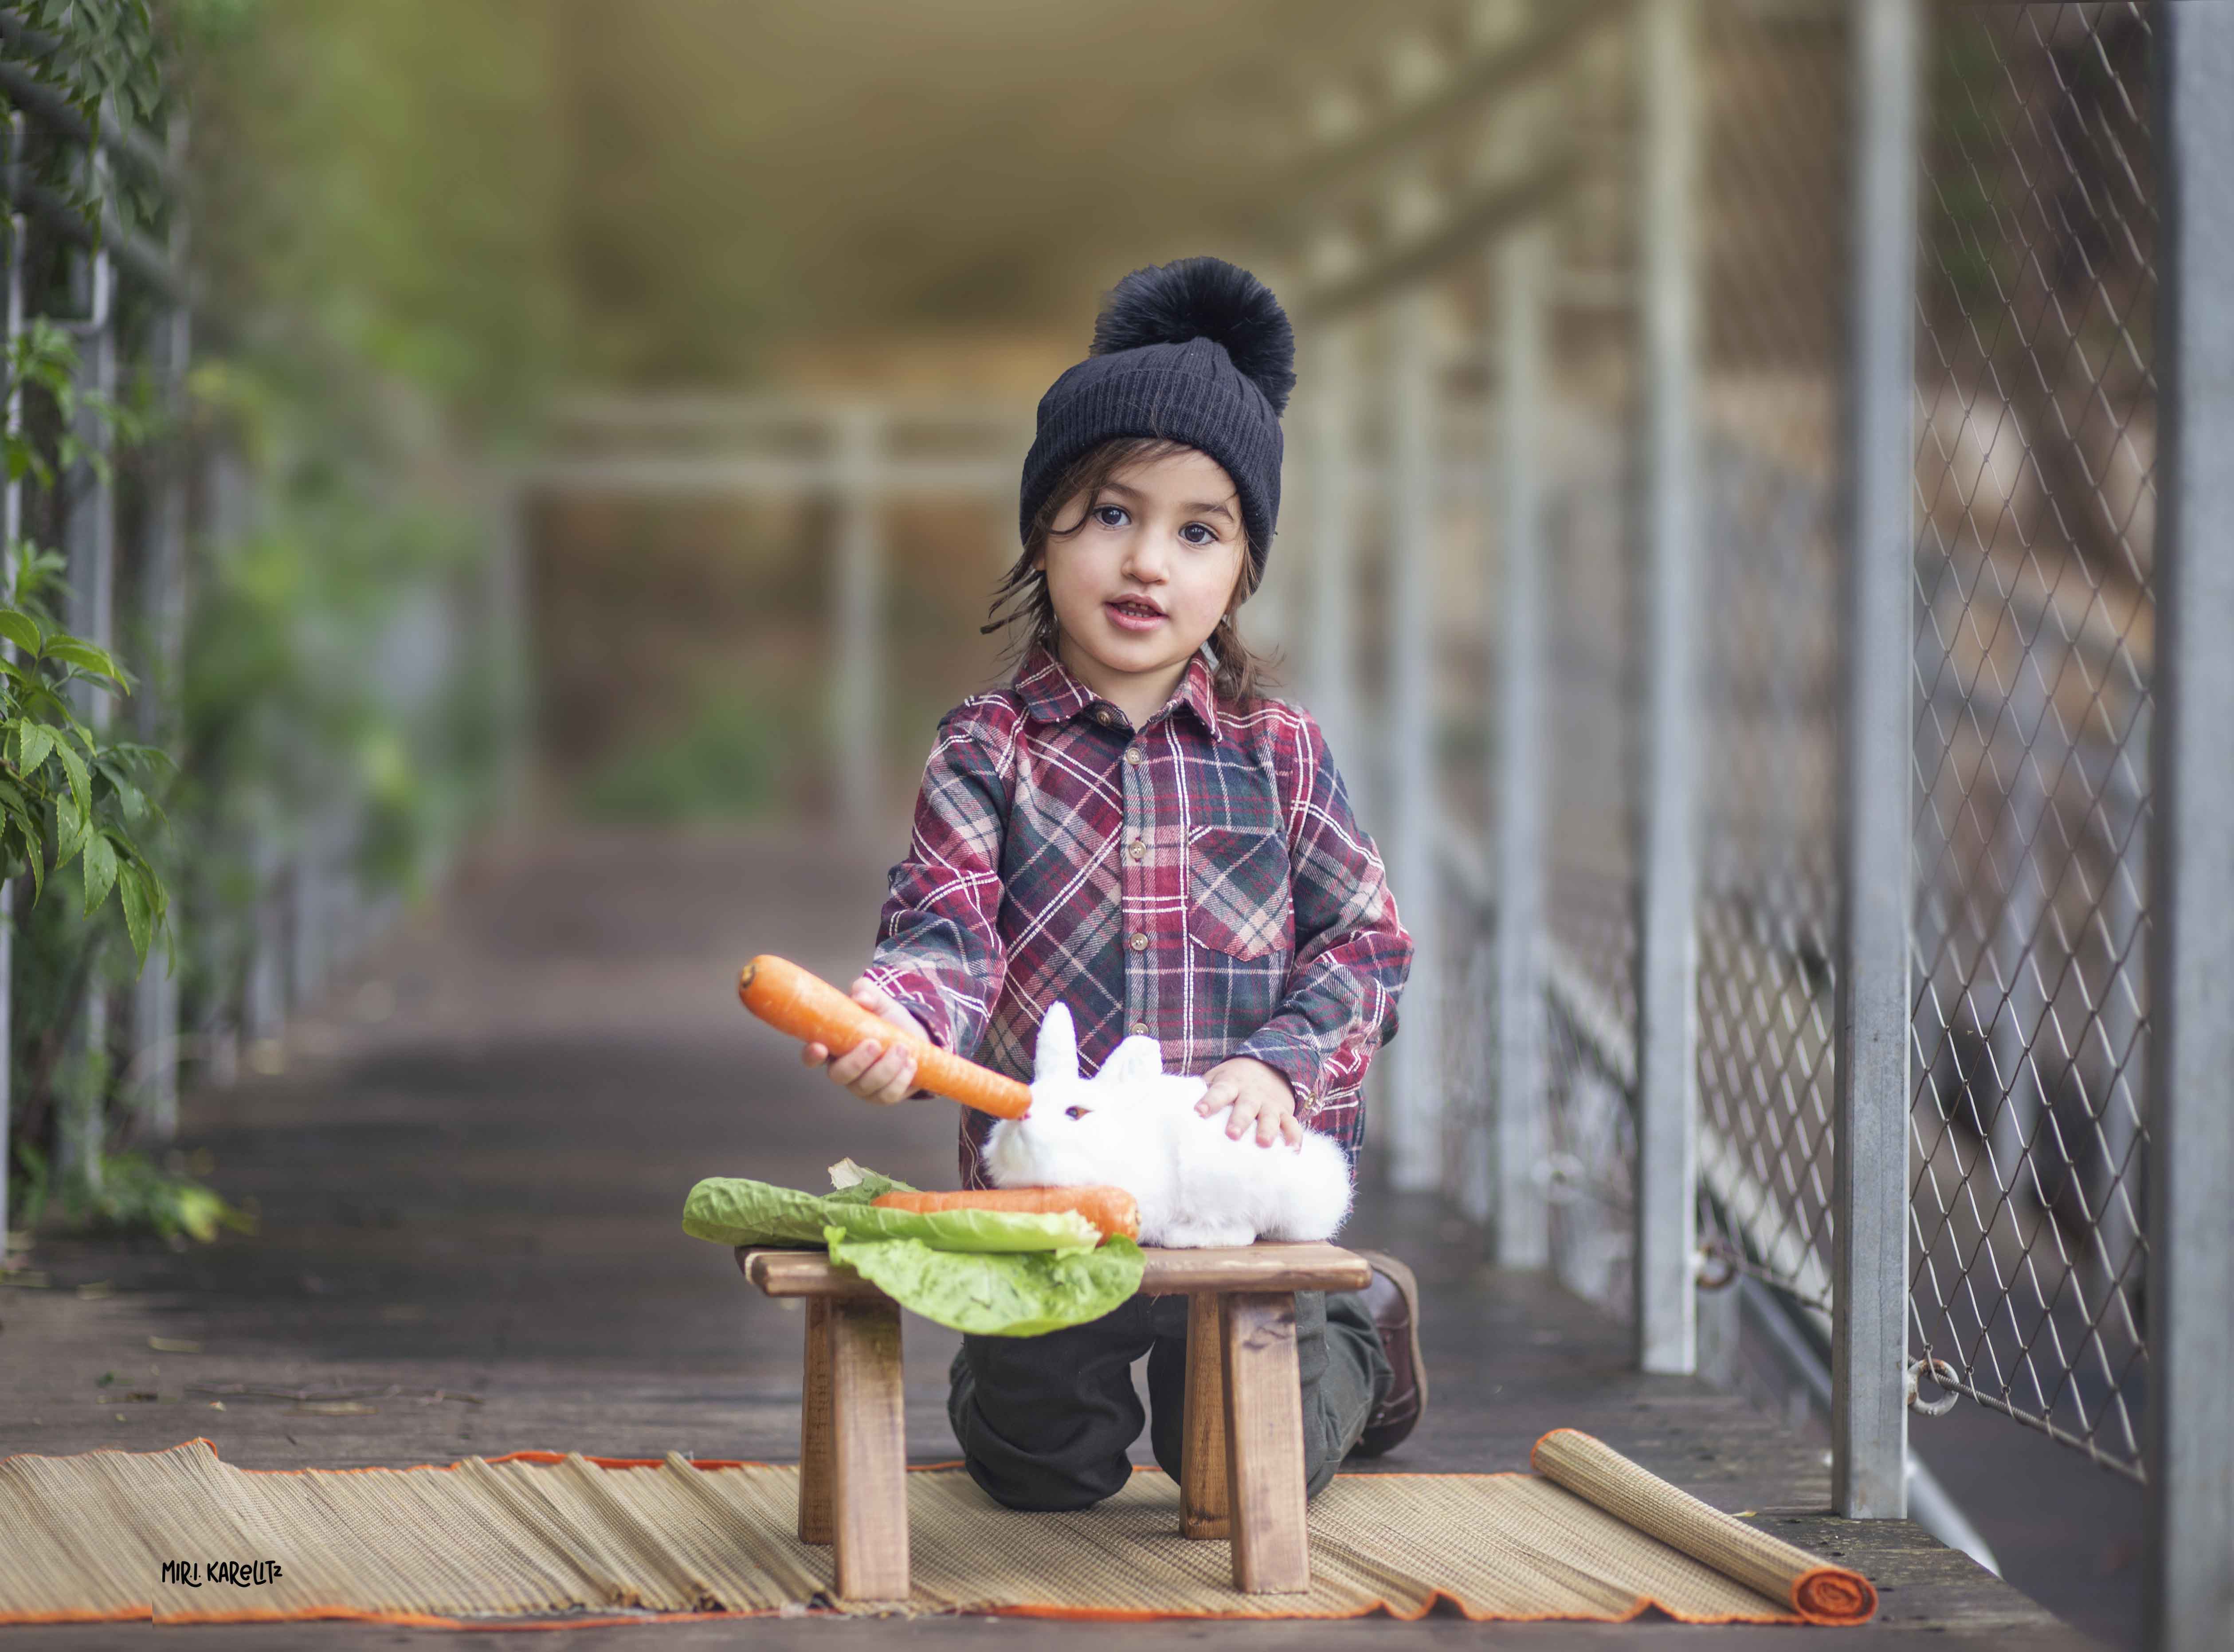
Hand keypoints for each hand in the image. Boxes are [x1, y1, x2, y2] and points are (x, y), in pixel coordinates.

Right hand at [802, 978, 927, 1105]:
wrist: (916, 1036)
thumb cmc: (888, 1019)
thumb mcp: (879, 1001)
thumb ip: (867, 992)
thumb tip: (861, 998)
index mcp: (834, 1046)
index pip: (812, 1057)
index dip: (811, 1056)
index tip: (820, 1047)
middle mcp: (843, 1070)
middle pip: (839, 1075)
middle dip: (857, 1061)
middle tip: (875, 1043)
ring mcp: (862, 1086)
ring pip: (865, 1087)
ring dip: (885, 1069)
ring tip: (903, 1048)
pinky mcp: (883, 1096)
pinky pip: (887, 1095)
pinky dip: (900, 1080)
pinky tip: (911, 1063)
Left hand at [1196, 1056, 1301, 1148]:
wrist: (1271, 1065)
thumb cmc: (1234, 1079)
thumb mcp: (1219, 1077)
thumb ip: (1204, 1091)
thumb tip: (1178, 1109)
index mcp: (1231, 1083)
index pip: (1219, 1091)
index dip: (1210, 1101)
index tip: (1199, 1112)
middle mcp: (1252, 1094)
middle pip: (1246, 1106)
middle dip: (1239, 1120)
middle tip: (1231, 1135)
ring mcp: (1270, 1103)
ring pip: (1270, 1117)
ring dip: (1267, 1130)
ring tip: (1264, 1143)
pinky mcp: (1285, 1112)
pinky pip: (1292, 1125)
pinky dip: (1294, 1137)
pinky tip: (1293, 1151)